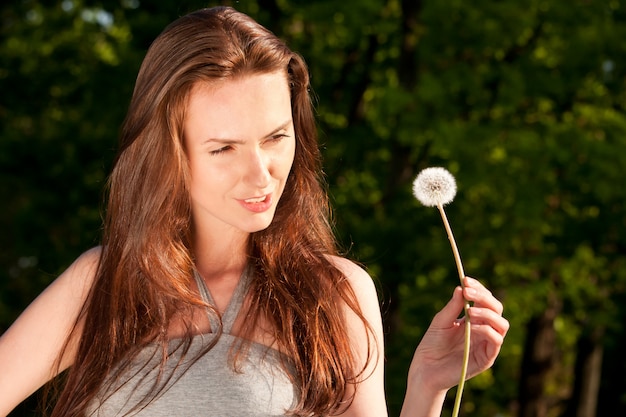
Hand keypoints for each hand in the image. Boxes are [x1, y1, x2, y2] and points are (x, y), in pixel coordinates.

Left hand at [407, 277, 508, 394]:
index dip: (478, 288)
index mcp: (473, 319)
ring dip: (488, 313)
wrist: (425, 369)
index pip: (485, 300)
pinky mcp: (486, 358)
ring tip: (470, 311)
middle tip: (468, 292)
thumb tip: (461, 287)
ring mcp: (486, 344)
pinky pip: (496, 341)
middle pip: (497, 309)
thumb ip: (452, 307)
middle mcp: (483, 330)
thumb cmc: (431, 345)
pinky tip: (472, 326)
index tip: (466, 280)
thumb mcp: (440, 321)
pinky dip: (486, 330)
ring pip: (502, 324)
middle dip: (484, 297)